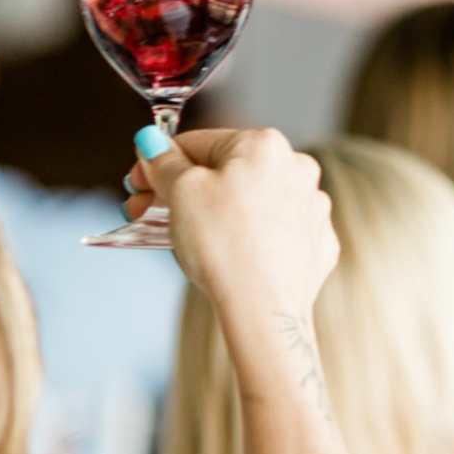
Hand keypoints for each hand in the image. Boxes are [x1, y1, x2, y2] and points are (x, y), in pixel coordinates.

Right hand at [134, 128, 338, 319]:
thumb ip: (164, 162)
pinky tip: (226, 255)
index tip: (138, 182)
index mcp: (265, 145)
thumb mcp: (180, 192)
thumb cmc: (224, 246)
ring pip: (250, 202)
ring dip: (216, 213)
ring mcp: (311, 208)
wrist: (263, 311)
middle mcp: (297, 169)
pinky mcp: (315, 244)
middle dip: (182, 191)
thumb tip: (152, 142)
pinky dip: (248, 239)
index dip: (159, 162)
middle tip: (148, 210)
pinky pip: (272, 232)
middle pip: (226, 172)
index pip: (198, 142)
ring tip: (185, 238)